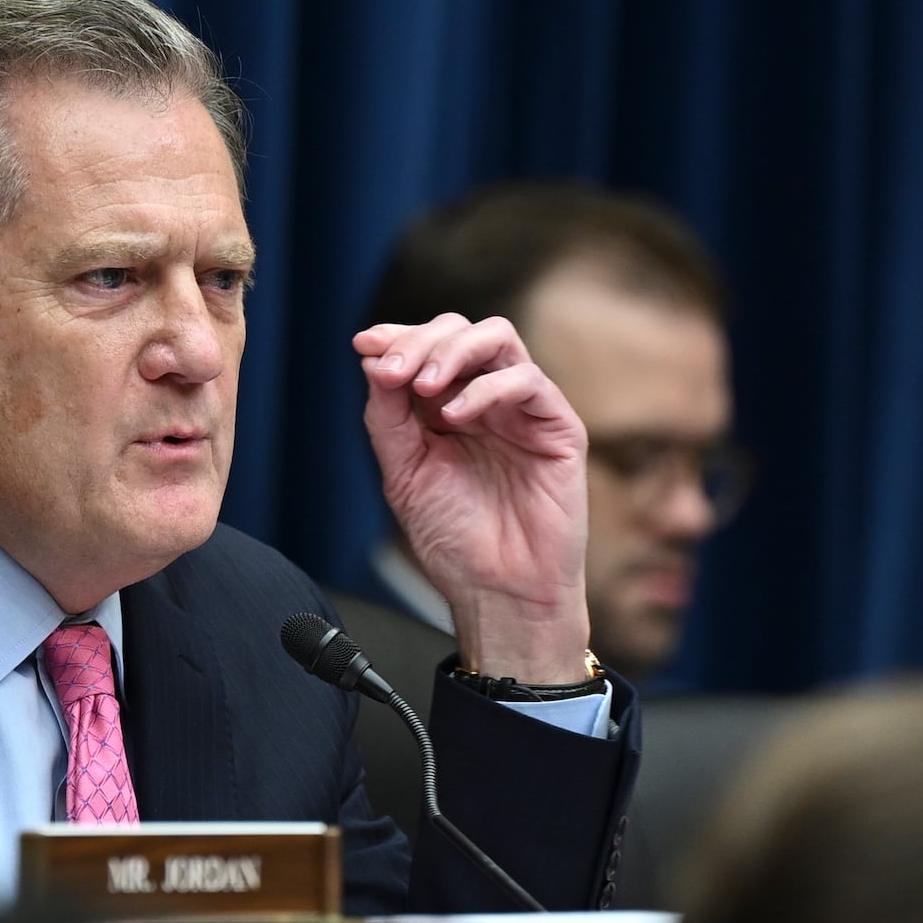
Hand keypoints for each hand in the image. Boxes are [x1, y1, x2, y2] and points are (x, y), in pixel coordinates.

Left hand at [355, 314, 590, 682]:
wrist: (496, 591)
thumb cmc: (453, 540)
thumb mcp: (402, 472)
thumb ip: (388, 416)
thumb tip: (373, 359)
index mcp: (446, 407)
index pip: (426, 347)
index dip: (396, 337)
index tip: (365, 345)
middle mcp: (485, 400)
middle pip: (459, 331)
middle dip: (419, 341)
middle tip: (393, 372)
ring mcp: (522, 410)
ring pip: (496, 339)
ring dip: (452, 351)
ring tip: (421, 385)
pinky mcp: (557, 427)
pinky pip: (527, 380)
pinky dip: (485, 387)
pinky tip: (456, 414)